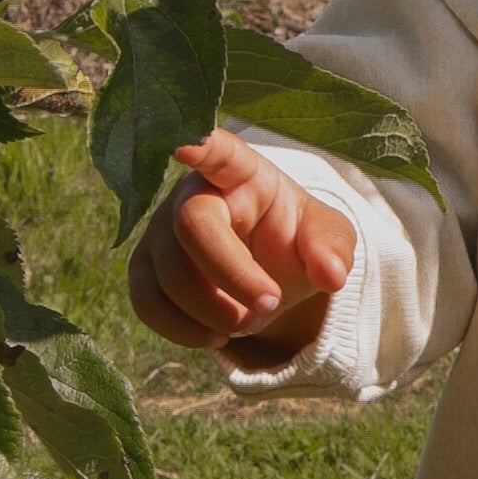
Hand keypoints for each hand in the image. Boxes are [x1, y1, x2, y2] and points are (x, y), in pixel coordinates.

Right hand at [128, 128, 355, 369]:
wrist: (266, 271)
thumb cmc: (293, 240)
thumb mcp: (325, 238)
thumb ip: (332, 249)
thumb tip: (331, 275)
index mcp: (240, 172)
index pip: (219, 152)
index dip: (201, 147)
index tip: (187, 144)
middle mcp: (191, 193)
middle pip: (192, 228)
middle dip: (233, 277)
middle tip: (270, 306)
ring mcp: (160, 230)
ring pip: (167, 275)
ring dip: (212, 313)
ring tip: (248, 323)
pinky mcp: (145, 267)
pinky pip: (146, 302)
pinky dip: (183, 330)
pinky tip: (214, 334)